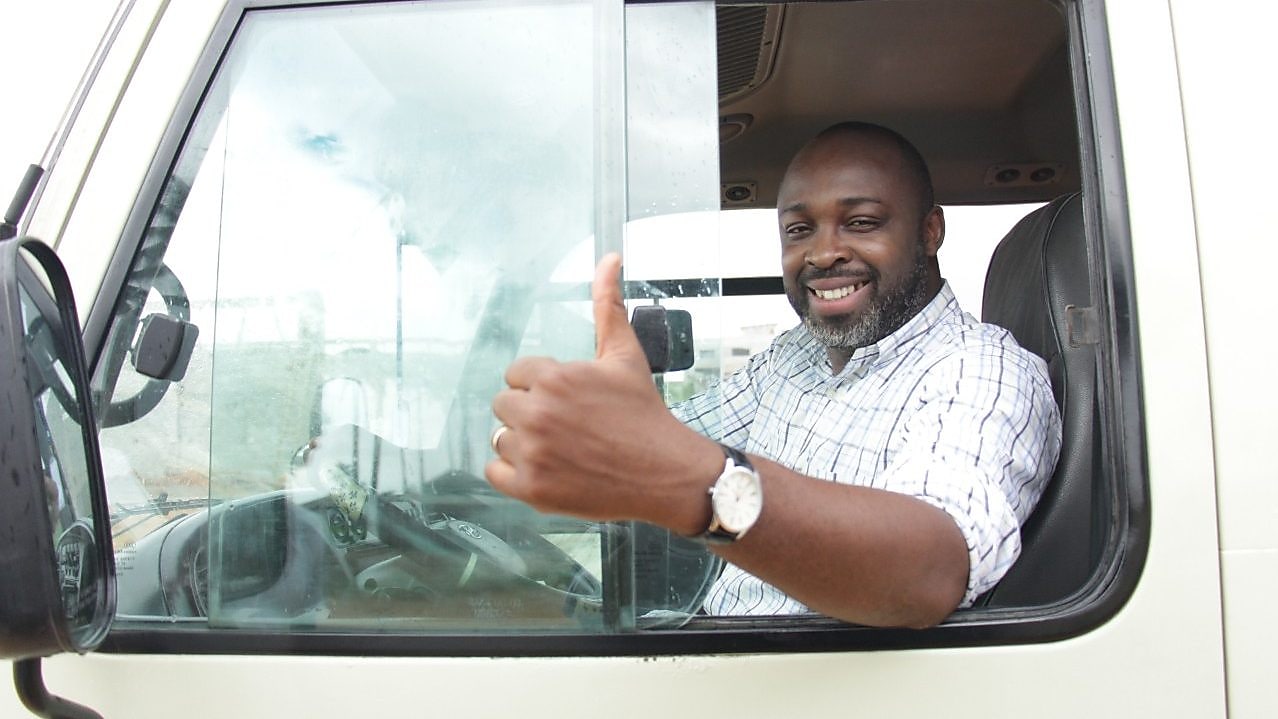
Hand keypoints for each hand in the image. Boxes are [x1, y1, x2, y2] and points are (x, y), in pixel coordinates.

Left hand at [486, 253, 718, 532]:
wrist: (666, 472)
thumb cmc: (644, 412)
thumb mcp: (624, 354)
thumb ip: (607, 306)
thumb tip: (610, 258)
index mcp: (554, 377)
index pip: (516, 375)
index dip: (541, 386)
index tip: (569, 400)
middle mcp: (537, 414)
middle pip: (503, 405)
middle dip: (530, 412)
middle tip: (566, 426)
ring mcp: (533, 454)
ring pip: (500, 438)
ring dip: (523, 442)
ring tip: (561, 447)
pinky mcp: (532, 489)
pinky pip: (494, 472)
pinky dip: (513, 473)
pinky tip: (546, 468)